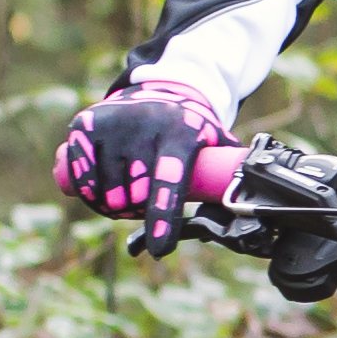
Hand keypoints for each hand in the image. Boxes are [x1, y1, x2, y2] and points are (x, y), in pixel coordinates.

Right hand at [55, 75, 226, 249]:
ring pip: (105, 193)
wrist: (158, 88)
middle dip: (138, 212)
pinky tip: (99, 188)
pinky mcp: (85, 126)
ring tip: (126, 194)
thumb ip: (231, 171)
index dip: (162, 218)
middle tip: (143, 207)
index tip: (160, 250)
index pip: (169, 183)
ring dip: (113, 206)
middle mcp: (144, 126)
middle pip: (134, 197)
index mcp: (180, 134)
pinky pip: (80, 178)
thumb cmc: (190, 129)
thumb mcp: (215, 141)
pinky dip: (89, 192)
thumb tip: (256, 205)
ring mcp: (112, 125)